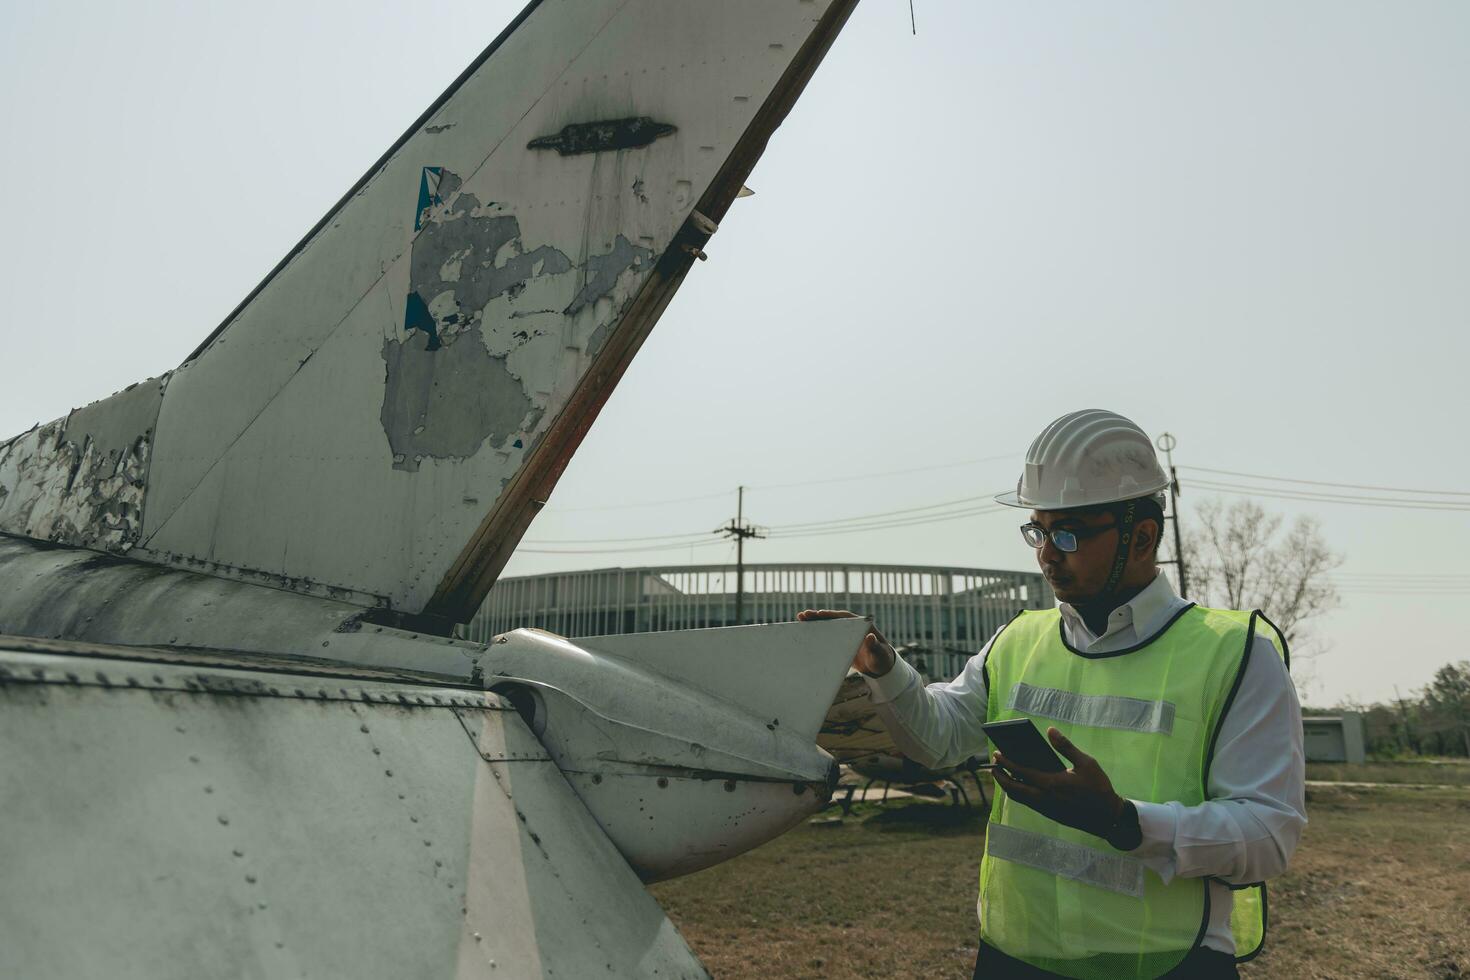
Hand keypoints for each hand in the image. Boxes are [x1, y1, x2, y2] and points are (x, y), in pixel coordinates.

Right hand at [796, 609, 895, 677]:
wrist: (879, 666)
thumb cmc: (882, 659)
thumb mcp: (879, 653)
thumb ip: (874, 646)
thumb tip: (869, 637)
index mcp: (861, 625)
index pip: (844, 617)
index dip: (832, 615)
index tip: (820, 613)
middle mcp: (851, 626)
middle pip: (832, 619)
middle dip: (818, 616)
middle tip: (804, 614)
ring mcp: (845, 633)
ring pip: (827, 625)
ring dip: (815, 622)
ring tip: (800, 618)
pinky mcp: (840, 641)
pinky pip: (827, 635)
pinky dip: (817, 632)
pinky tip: (805, 631)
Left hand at [991, 727, 1124, 838]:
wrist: (1108, 818)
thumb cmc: (1098, 788)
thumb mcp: (1086, 763)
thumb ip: (1065, 747)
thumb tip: (1051, 730)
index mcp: (1050, 784)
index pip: (1020, 772)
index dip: (1005, 763)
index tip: (996, 754)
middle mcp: (1043, 798)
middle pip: (1013, 789)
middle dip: (1000, 777)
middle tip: (993, 767)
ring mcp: (1045, 809)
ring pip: (1019, 798)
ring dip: (1008, 786)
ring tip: (1003, 775)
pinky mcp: (1049, 814)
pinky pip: (1028, 803)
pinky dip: (1020, 793)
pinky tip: (1022, 785)